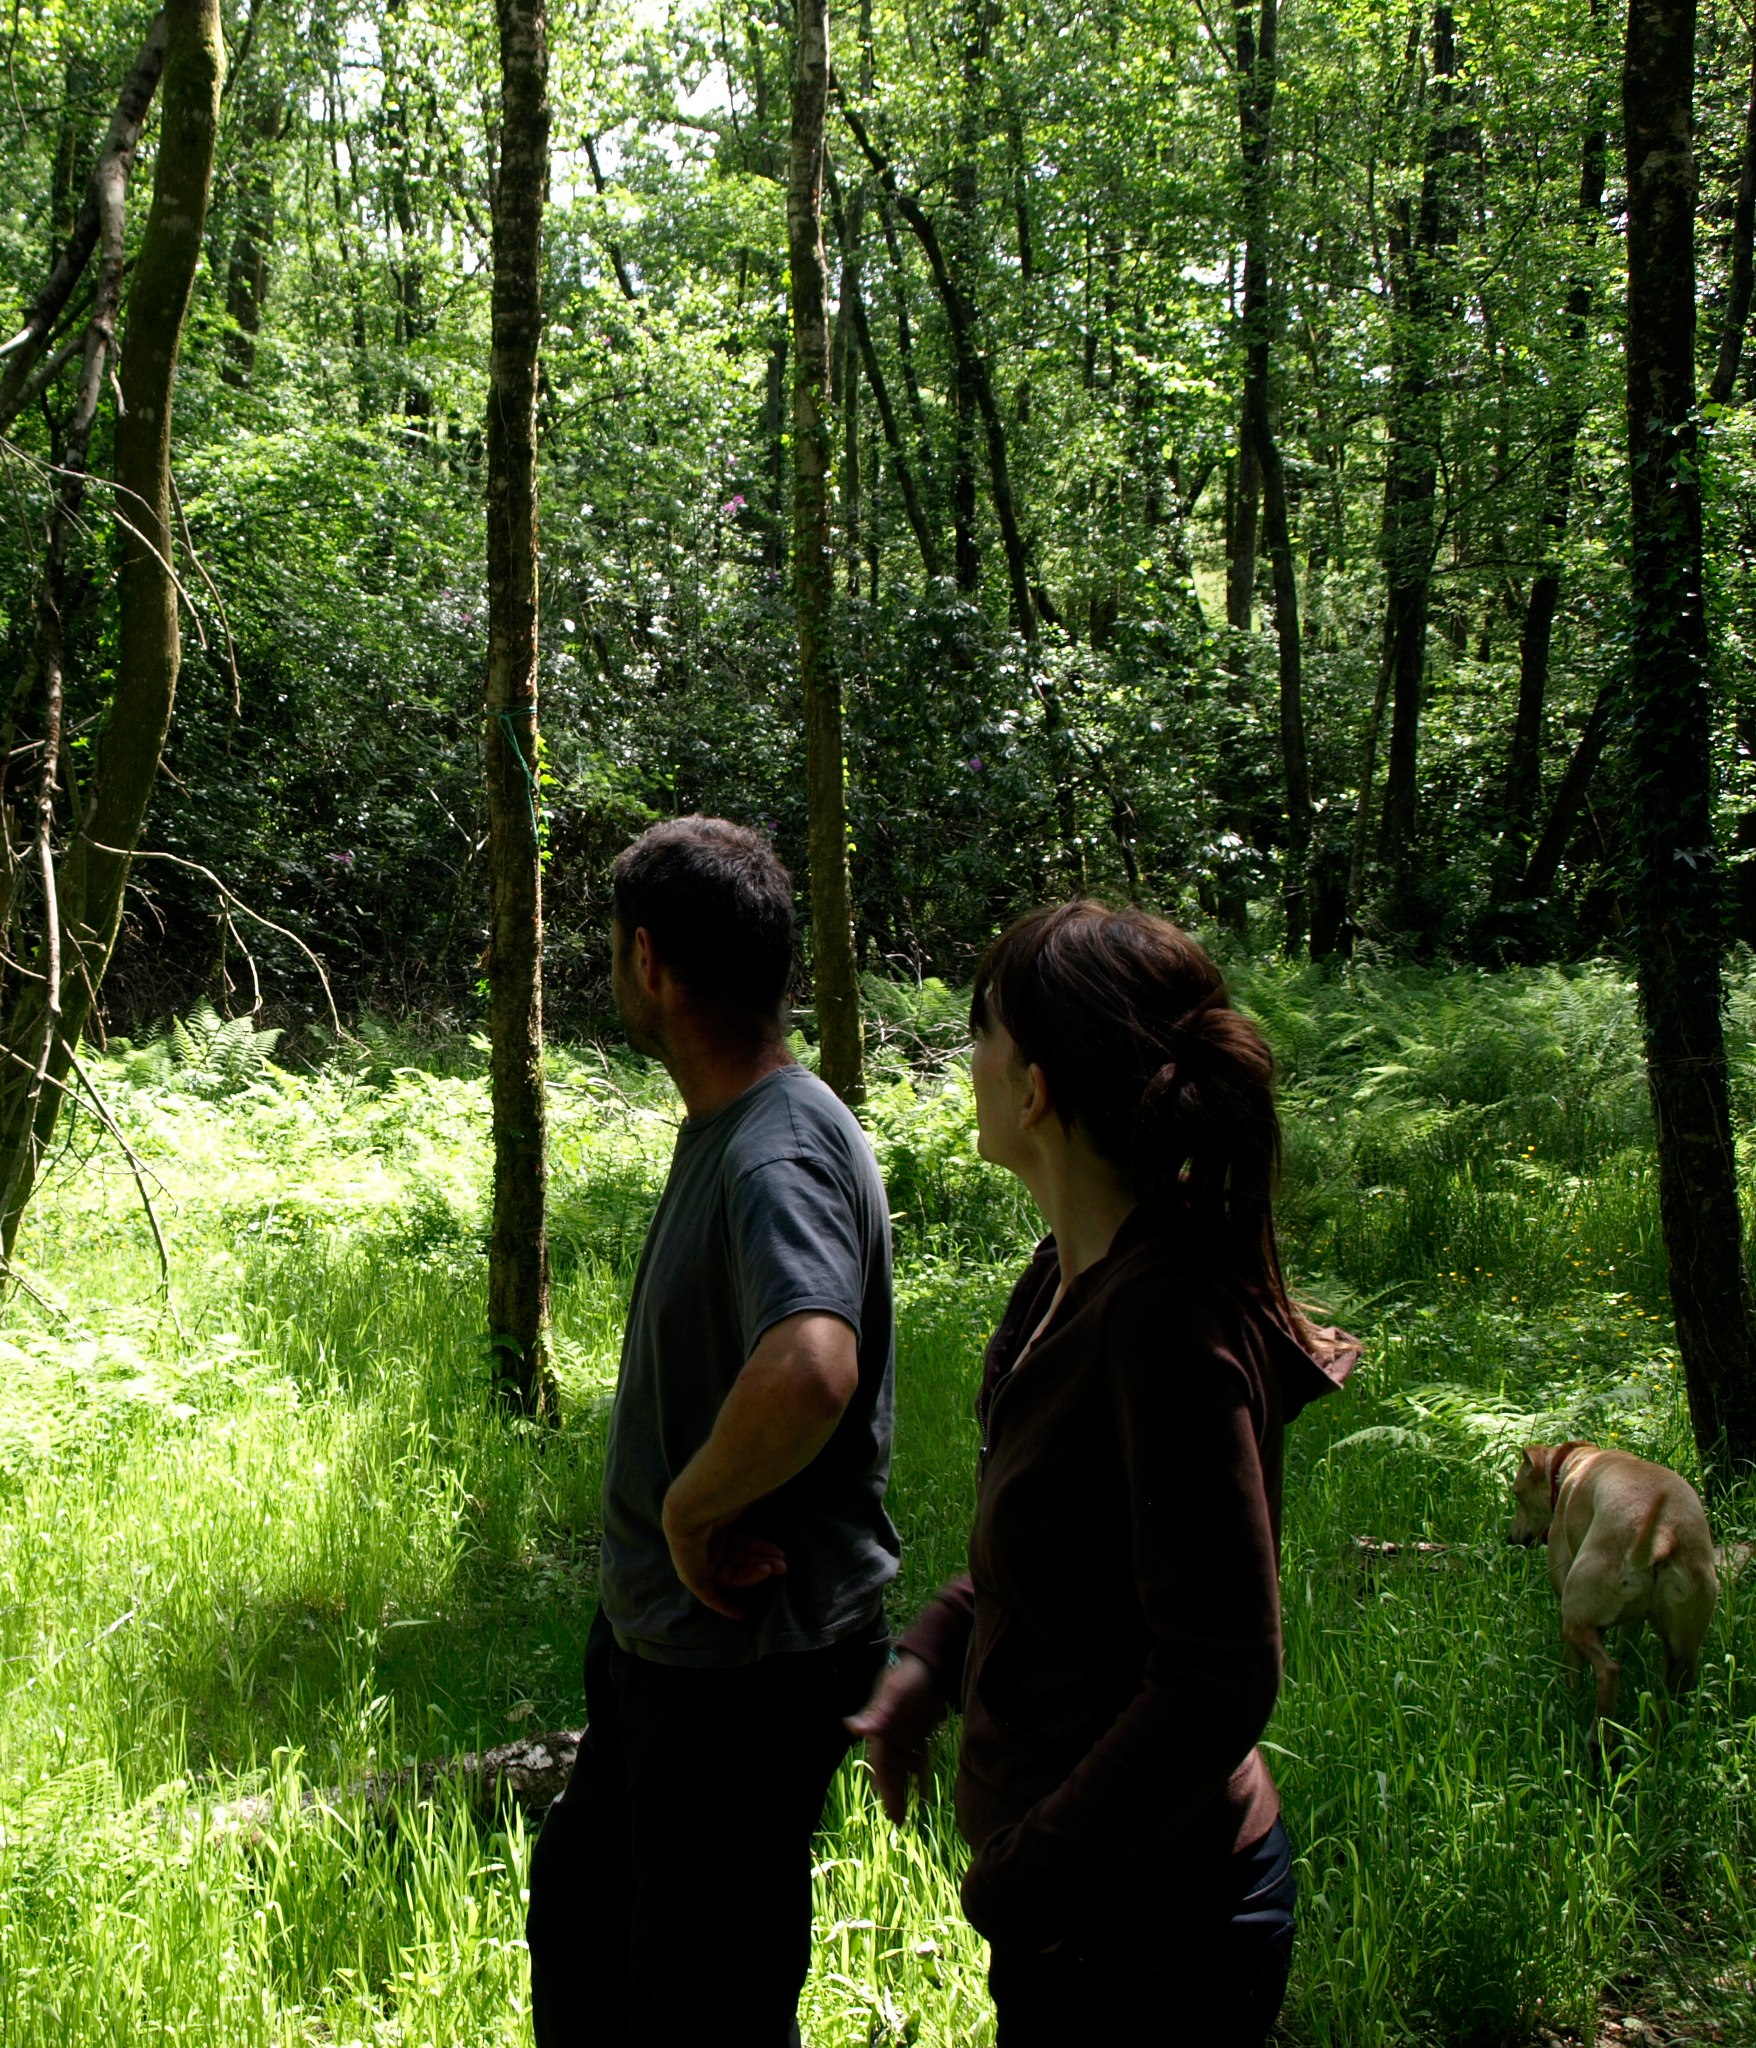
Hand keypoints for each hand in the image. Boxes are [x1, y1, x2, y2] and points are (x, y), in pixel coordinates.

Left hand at [662, 1504, 786, 1620]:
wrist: (693, 1506)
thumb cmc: (721, 1497)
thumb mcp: (747, 1499)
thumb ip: (763, 1496)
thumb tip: (780, 1487)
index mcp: (719, 1523)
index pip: (745, 1541)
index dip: (763, 1549)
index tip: (780, 1554)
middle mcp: (709, 1542)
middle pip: (741, 1558)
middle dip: (764, 1561)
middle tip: (783, 1565)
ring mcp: (700, 1559)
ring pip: (733, 1574)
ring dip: (755, 1574)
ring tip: (775, 1569)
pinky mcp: (692, 1577)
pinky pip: (709, 1596)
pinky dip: (725, 1606)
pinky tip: (743, 1614)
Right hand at [845, 1650, 946, 1820]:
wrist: (931, 1660)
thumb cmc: (911, 1675)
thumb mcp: (894, 1692)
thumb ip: (877, 1711)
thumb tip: (852, 1728)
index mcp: (881, 1729)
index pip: (882, 1766)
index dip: (886, 1790)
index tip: (892, 1814)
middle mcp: (890, 1734)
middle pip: (891, 1770)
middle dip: (894, 1794)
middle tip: (900, 1822)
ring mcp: (904, 1733)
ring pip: (903, 1767)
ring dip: (906, 1787)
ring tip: (912, 1812)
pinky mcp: (918, 1730)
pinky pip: (917, 1757)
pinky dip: (920, 1773)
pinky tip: (925, 1789)